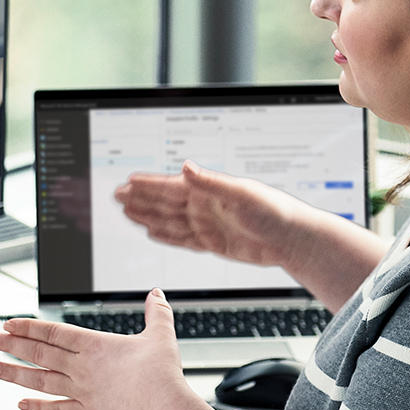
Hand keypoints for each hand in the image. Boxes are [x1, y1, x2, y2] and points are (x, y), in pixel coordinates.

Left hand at [0, 289, 195, 409]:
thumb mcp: (160, 335)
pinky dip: (38, 407)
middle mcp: (81, 367)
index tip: (8, 324)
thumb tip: (157, 294)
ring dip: (14, 374)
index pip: (52, 332)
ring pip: (40, 380)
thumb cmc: (162, 373)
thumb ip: (156, 313)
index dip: (28, 326)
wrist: (163, 406)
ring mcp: (82, 390)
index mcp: (94, 345)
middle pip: (38, 353)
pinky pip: (57, 409)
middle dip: (11, 345)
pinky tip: (20, 404)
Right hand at [115, 161, 292, 268]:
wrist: (292, 238)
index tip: (128, 181)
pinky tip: (152, 231)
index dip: (148, 184)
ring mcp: (207, 224)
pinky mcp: (213, 243)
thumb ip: (210, 182)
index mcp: (207, 191)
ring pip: (169, 221)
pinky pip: (182, 239)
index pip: (170, 186)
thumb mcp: (240, 193)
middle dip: (140, 199)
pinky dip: (165, 235)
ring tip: (127, 212)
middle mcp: (204, 206)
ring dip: (147, 216)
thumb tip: (185, 166)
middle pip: (164, 203)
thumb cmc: (273, 211)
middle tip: (117, 195)